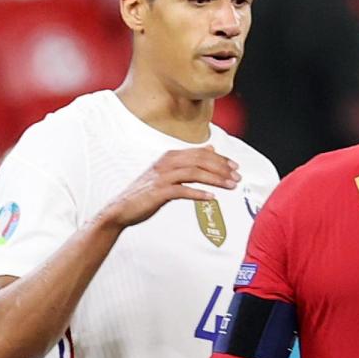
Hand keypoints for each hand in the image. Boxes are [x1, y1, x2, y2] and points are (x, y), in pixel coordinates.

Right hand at [102, 147, 240, 228]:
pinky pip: (182, 190)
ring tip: (230, 187)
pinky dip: (198, 194)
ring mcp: (162, 177)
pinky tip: (211, 198)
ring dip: (215, 179)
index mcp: (170, 157)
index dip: (220, 159)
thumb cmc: (146, 193)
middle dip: (222, 168)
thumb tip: (211, 149)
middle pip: (200, 160)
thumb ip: (189, 161)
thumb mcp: (168, 172)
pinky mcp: (158, 192)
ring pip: (194, 173)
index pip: (200, 153)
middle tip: (237, 177)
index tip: (236, 167)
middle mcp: (166, 163)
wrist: (121, 209)